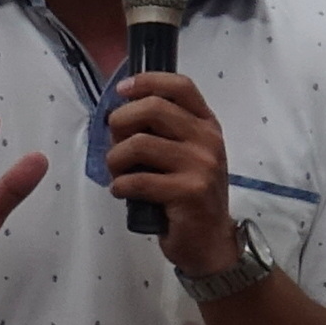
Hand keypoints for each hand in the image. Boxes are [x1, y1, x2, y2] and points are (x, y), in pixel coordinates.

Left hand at [109, 69, 237, 270]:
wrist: (210, 243)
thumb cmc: (188, 196)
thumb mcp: (185, 156)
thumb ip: (162, 132)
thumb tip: (117, 115)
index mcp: (206, 125)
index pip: (180, 86)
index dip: (147, 81)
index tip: (122, 91)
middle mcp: (208, 140)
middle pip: (153, 108)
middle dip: (120, 123)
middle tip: (115, 145)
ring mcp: (201, 165)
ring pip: (139, 144)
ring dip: (115, 160)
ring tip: (118, 174)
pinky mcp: (188, 192)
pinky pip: (137, 180)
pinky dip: (120, 186)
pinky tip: (123, 193)